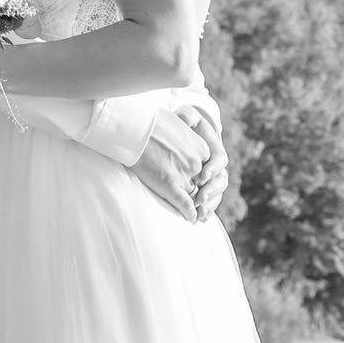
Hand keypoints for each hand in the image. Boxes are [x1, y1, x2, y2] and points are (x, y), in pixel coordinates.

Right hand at [129, 108, 210, 222]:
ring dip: (198, 208)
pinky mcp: (170, 184)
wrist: (136, 128)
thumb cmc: (152, 122)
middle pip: (203, 185)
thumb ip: (187, 133)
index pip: (207, 171)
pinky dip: (189, 214)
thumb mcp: (179, 123)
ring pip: (196, 197)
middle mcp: (196, 163)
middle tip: (202, 205)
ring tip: (198, 215)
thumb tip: (185, 130)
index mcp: (201, 149)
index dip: (202, 181)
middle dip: (202, 195)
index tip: (199, 186)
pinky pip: (185, 204)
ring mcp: (184, 175)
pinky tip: (191, 219)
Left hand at [173, 100, 227, 220]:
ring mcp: (211, 181)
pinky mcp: (202, 190)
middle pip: (221, 181)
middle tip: (200, 199)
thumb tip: (187, 118)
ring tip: (200, 214)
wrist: (173, 140)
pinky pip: (209, 203)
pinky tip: (198, 219)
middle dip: (211, 191)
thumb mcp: (185, 117)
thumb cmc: (181, 127)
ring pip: (216, 195)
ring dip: (210, 205)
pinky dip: (205, 211)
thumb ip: (187, 116)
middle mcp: (216, 167)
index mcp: (215, 150)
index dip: (213, 168)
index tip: (203, 175)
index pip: (219, 160)